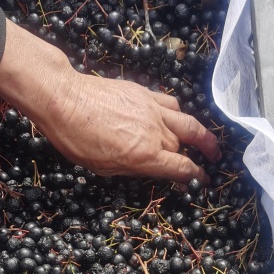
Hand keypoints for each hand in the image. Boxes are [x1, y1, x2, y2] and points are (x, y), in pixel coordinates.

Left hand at [0, 19, 219, 182]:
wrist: (64, 100)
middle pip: (182, 147)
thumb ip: (133, 168)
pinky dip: (179, 113)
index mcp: (145, 156)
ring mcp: (151, 110)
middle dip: (194, 157)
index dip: (196, 176)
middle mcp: (155, 132)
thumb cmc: (76, 139)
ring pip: (186, 122)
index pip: (182, 168)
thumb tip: (149, 168)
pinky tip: (179, 116)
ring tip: (209, 142)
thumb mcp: (103, 167)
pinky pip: (170, 103)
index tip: (203, 180)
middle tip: (208, 162)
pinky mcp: (144, 93)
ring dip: (201, 134)